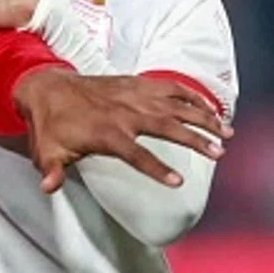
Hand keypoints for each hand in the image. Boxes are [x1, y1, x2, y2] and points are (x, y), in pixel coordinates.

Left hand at [12, 69, 228, 193]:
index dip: (157, 168)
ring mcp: (133, 95)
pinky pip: (169, 87)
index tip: (178, 182)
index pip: (136, 154)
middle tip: (219, 152)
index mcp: (106, 133)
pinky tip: (211, 106)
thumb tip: (47, 188)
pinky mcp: (136, 83)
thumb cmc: (51, 125)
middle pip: (167, 125)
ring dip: (202, 116)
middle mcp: (125, 112)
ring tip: (227, 132)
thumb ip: (52, 171)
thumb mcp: (46, 151)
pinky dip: (191, 94)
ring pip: (175, 104)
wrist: (47, 87)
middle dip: (195, 139)